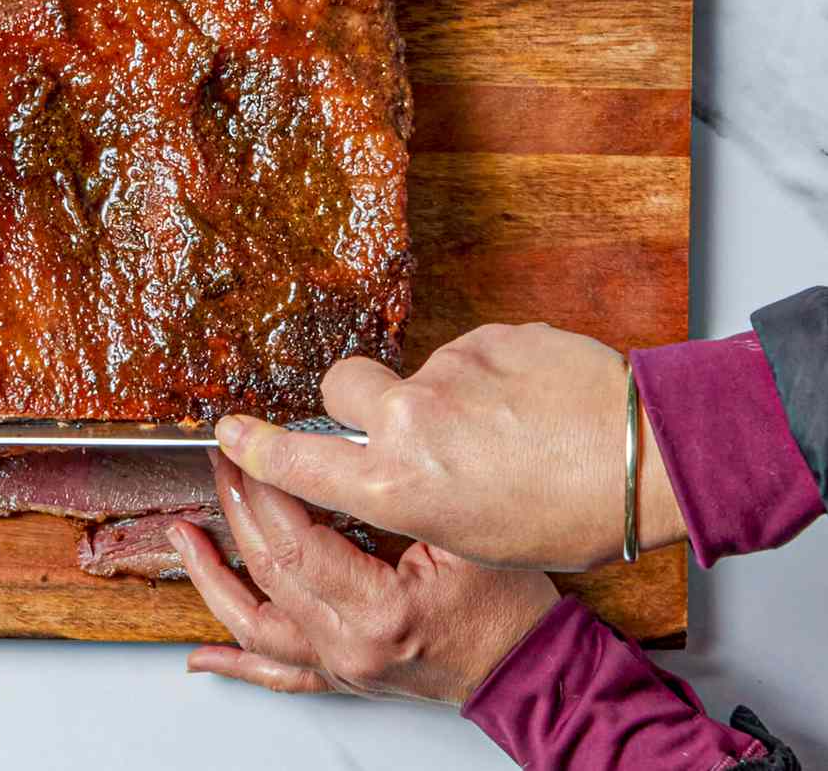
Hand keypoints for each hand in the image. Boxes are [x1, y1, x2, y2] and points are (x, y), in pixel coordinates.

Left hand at [171, 454, 558, 704]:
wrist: (534, 669)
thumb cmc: (510, 604)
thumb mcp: (458, 535)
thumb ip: (392, 496)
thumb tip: (328, 450)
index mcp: (380, 610)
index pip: (296, 541)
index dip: (263, 488)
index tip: (244, 447)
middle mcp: (351, 647)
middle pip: (270, 573)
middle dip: (237, 509)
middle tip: (220, 464)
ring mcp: (342, 666)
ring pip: (256, 627)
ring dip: (213, 580)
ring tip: (184, 539)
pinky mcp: (343, 675)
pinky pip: (278, 674)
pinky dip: (236, 663)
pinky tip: (203, 657)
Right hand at [215, 323, 685, 570]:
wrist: (646, 456)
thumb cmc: (569, 517)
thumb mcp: (472, 538)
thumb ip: (414, 497)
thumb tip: (396, 474)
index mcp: (397, 486)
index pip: (296, 459)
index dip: (254, 445)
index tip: (228, 430)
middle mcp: (407, 423)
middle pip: (343, 386)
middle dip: (362, 398)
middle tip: (412, 421)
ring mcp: (445, 372)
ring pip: (417, 372)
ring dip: (445, 393)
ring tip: (505, 424)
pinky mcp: (486, 336)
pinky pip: (470, 353)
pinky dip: (490, 374)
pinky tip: (530, 401)